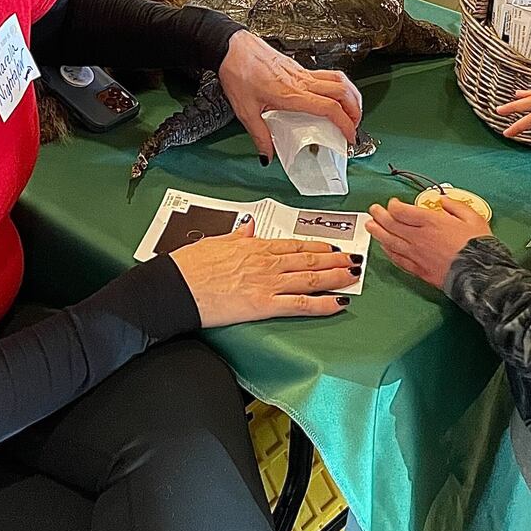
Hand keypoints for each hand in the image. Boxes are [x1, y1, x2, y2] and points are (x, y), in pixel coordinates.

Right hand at [169, 218, 361, 325]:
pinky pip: (300, 303)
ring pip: (310, 277)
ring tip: (354, 276)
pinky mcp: (263, 304)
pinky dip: (322, 303)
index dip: (317, 245)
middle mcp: (265, 262)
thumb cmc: (189, 266)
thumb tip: (250, 227)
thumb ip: (237, 235)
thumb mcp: (215, 242)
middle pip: (308, 258)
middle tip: (354, 260)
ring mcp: (267, 282)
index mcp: (254, 246)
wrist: (175, 286)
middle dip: (335, 259)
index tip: (333, 246)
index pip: (293, 244)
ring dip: (336, 276)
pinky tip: (337, 303)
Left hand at [217, 32, 362, 162]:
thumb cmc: (237, 72)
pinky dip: (338, 86)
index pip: (329, 108)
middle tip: (355, 126)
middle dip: (355, 110)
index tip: (349, 137)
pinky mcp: (298, 67)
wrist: (231, 47)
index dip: (345, 124)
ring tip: (351, 111)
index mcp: (292, 94)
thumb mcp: (245, 111)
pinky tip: (331, 96)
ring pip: (339, 80)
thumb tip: (267, 155)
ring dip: (351, 95)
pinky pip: (327, 75)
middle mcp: (302, 81)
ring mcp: (302, 72)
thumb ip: (259, 135)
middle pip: (342, 92)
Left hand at [367, 197, 490, 289]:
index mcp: (431, 222)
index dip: (394, 205)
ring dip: (378, 233)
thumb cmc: (479, 247)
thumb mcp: (473, 217)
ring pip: (390, 241)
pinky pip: (397, 259)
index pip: (402, 211)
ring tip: (370, 226)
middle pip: (391, 224)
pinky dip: (388, 252)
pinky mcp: (419, 270)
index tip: (393, 203)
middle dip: (380, 215)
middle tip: (373, 210)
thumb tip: (444, 201)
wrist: (480, 275)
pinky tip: (384, 248)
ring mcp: (417, 255)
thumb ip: (455, 206)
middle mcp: (419, 237)